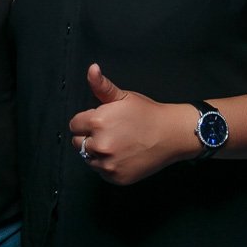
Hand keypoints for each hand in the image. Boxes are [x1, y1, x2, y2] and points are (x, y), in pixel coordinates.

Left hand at [69, 63, 195, 184]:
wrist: (171, 134)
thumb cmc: (147, 113)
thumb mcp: (123, 96)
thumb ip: (101, 85)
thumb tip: (92, 69)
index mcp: (97, 122)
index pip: (74, 125)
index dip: (86, 122)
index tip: (100, 122)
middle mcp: (100, 145)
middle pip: (78, 143)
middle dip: (90, 137)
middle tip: (111, 132)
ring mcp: (108, 164)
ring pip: (88, 159)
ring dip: (97, 153)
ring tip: (117, 144)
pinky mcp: (116, 177)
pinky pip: (101, 172)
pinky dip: (108, 166)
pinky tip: (122, 156)